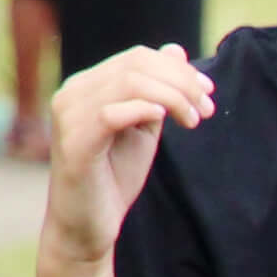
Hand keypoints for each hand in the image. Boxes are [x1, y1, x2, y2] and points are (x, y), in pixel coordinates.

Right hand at [42, 45, 211, 269]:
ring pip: (128, 83)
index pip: (137, 58)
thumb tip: (175, 50)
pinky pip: (110, 113)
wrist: (87, 226)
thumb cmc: (114, 176)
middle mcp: (72, 93)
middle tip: (206, 108)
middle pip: (136, 65)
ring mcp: (68, 116)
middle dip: (181, 82)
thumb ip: (157, 91)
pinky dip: (143, 110)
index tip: (208, 91)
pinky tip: (164, 120)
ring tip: (194, 120)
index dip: (178, 69)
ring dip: (173, 97)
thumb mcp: (144, 127)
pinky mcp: (74, 144)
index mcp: (87, 86)